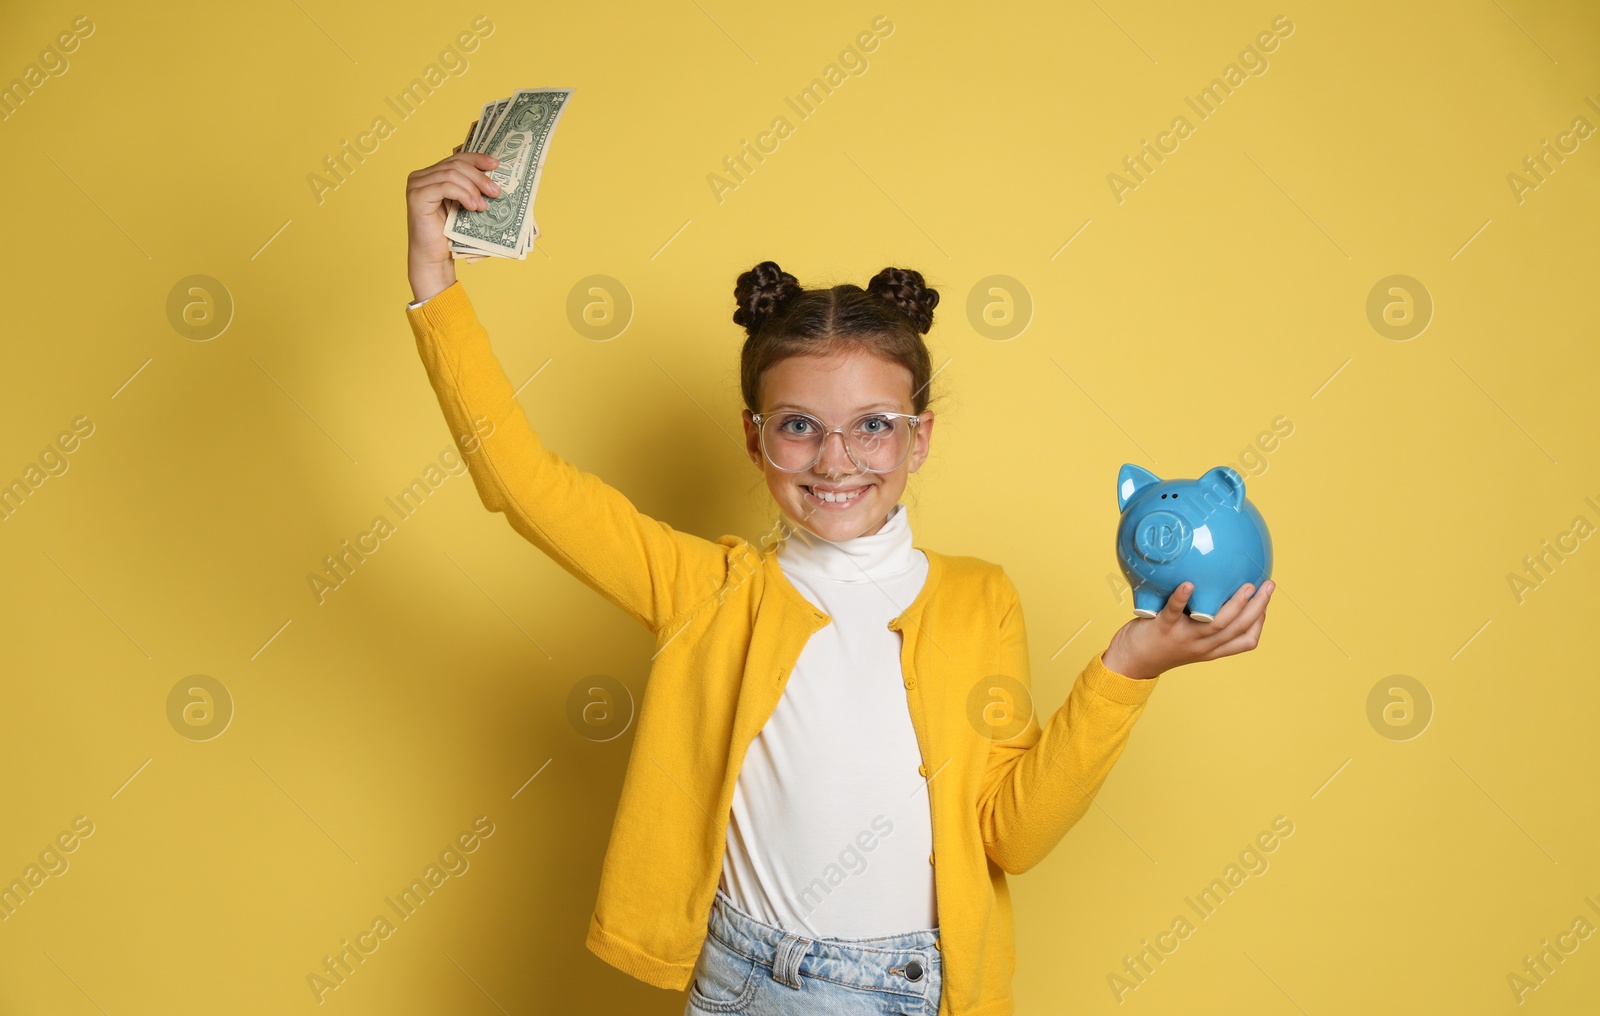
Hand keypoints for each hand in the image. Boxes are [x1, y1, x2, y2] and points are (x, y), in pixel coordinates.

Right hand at [405, 150, 500, 303]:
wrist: (434, 256)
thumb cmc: (450, 234)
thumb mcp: (464, 206)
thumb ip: (470, 189)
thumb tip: (495, 175)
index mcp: (432, 174)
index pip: (456, 158)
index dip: (477, 159)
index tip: (496, 164)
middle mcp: (421, 176)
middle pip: (456, 164)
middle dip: (479, 176)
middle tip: (495, 192)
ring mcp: (416, 185)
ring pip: (452, 174)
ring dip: (473, 188)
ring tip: (483, 205)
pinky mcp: (417, 196)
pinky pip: (445, 186)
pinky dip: (463, 194)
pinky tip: (473, 206)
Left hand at [1101, 580, 1275, 680]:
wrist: (1130, 663)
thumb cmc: (1160, 645)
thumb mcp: (1189, 641)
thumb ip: (1204, 624)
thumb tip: (1217, 593)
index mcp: (1211, 650)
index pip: (1246, 641)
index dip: (1260, 622)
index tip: (1265, 603)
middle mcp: (1201, 646)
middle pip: (1238, 629)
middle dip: (1258, 608)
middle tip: (1269, 586)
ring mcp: (1184, 638)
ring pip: (1216, 624)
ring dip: (1234, 605)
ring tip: (1246, 586)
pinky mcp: (1163, 628)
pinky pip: (1175, 612)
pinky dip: (1183, 598)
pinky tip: (1189, 583)